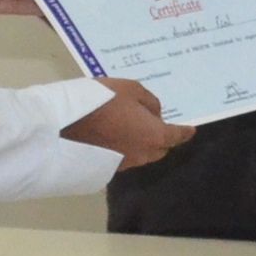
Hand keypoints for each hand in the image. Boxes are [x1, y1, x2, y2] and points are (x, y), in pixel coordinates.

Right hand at [61, 79, 190, 169]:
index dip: (184, 132)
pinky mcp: (107, 167)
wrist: (64, 127)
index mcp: (153, 135)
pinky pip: (124, 156)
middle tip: (155, 123)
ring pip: (142, 154)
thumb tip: (154, 113)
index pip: (176, 136)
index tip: (191, 130)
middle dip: (162, 138)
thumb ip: (149, 101)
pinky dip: (125, 147)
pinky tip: (115, 135)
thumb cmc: (102, 102)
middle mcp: (143, 154)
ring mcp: (125, 163)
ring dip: (142, 143)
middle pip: (160, 148)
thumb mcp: (130, 89)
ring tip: (132, 127)